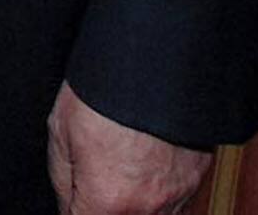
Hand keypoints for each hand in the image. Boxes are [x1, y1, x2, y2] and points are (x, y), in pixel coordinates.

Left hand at [46, 84, 208, 214]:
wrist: (156, 57)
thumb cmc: (106, 87)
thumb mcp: (60, 132)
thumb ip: (64, 182)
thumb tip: (68, 203)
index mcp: (109, 201)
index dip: (74, 209)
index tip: (76, 198)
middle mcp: (148, 206)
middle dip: (105, 206)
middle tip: (96, 176)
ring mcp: (179, 193)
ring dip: (134, 203)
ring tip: (121, 167)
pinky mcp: (197, 175)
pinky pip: (175, 199)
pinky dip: (157, 189)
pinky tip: (144, 162)